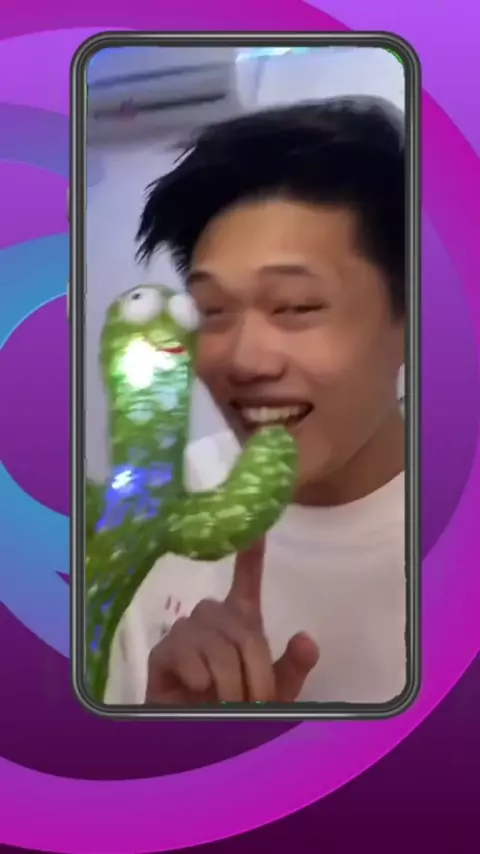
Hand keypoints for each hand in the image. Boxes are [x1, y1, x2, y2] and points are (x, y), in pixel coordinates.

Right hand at [145, 540, 319, 705]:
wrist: (200, 748)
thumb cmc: (236, 714)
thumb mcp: (273, 694)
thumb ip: (292, 669)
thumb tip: (307, 639)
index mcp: (240, 622)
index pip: (246, 580)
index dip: (250, 554)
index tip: (257, 527)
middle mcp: (211, 619)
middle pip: (241, 626)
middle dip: (255, 668)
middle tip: (255, 703)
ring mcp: (184, 633)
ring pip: (216, 642)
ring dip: (229, 680)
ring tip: (227, 705)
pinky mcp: (162, 653)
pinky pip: (186, 652)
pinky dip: (201, 677)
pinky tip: (197, 691)